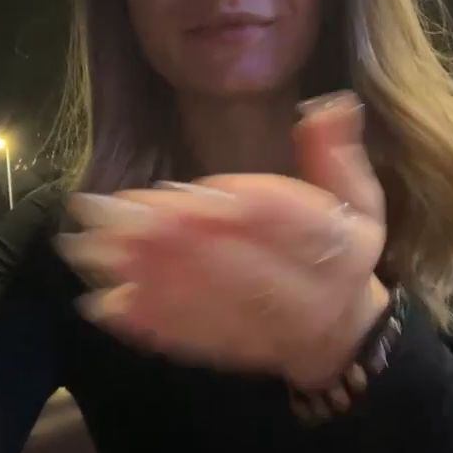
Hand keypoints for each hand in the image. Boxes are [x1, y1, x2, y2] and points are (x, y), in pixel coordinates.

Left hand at [56, 92, 388, 389]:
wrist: (336, 335)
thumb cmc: (341, 250)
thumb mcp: (358, 199)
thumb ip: (335, 153)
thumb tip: (328, 102)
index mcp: (338, 250)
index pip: (290, 223)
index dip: (239, 205)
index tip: (188, 189)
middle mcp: (303, 294)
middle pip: (235, 264)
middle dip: (173, 241)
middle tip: (116, 213)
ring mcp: (261, 326)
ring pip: (204, 301)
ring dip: (146, 277)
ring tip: (95, 248)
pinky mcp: (228, 349)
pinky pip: (189, 338)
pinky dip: (148, 323)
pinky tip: (107, 304)